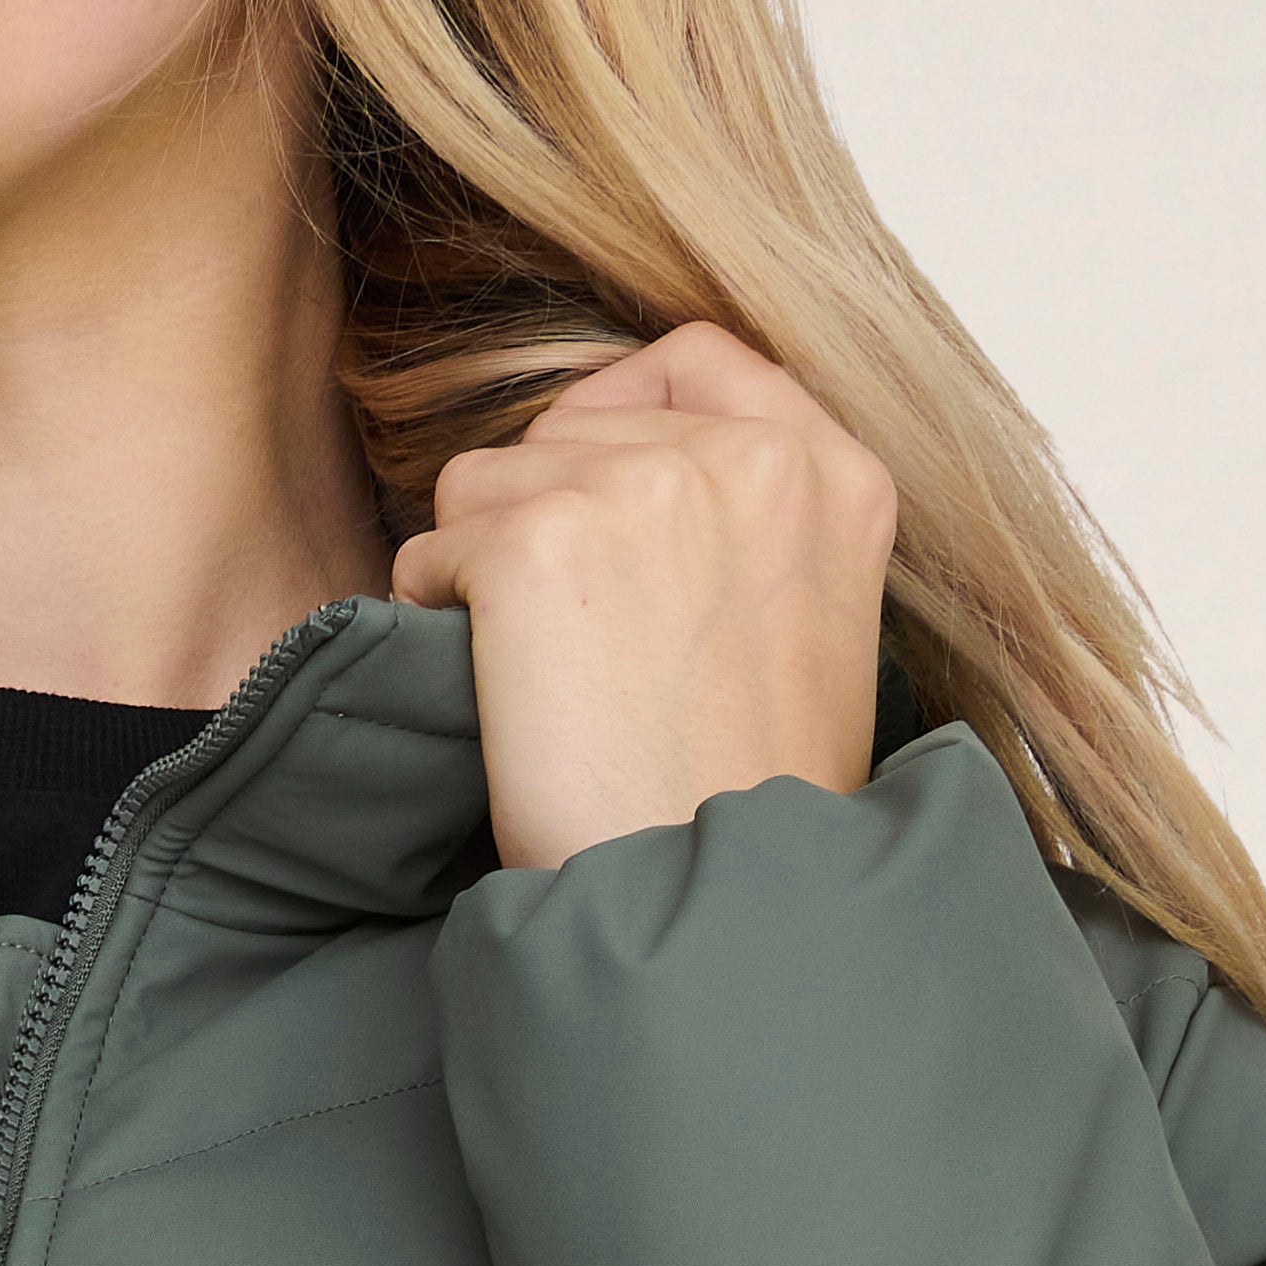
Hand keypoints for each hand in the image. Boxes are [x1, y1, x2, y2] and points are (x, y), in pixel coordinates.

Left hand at [393, 323, 898, 872]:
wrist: (714, 907)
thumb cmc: (744, 796)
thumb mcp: (807, 625)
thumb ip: (749, 518)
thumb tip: (626, 459)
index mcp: (834, 473)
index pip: (695, 357)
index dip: (617, 422)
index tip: (599, 510)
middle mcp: (748, 457)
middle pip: (569, 426)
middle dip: (545, 520)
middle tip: (587, 652)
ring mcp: (642, 489)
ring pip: (487, 481)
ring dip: (486, 575)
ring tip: (554, 685)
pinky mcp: (538, 543)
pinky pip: (430, 549)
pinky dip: (437, 622)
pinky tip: (508, 701)